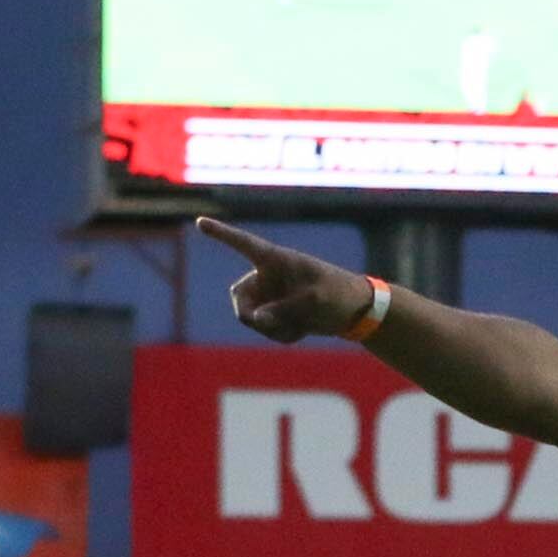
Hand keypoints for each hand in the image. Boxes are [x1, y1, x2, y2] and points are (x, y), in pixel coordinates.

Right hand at [199, 217, 373, 343]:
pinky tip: (301, 331)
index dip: (221, 234)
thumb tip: (255, 319)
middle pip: (239, 297)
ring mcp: (271, 295)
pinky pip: (266, 328)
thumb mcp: (314, 301)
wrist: (356, 312)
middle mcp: (268, 276)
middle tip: (266, 325)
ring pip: (251, 317)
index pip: (244, 244)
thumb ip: (283, 309)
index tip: (200, 222)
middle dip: (248, 315)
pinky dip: (281, 334)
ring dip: (271, 329)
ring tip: (300, 326)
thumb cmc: (339, 295)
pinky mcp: (276, 312)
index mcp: (277, 259)